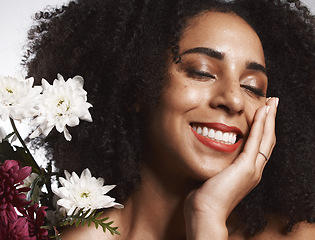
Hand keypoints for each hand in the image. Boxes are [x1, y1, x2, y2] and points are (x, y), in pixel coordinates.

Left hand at [184, 97, 277, 239]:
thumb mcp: (212, 176)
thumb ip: (215, 165)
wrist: (205, 213)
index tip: (262, 114)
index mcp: (246, 172)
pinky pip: (256, 141)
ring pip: (266, 138)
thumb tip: (206, 156)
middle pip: (267, 140)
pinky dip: (261, 125)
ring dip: (269, 119)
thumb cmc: (204, 198)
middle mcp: (254, 170)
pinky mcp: (247, 168)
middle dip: (270, 120)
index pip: (259, 146)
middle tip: (272, 103)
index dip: (262, 130)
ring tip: (271, 103)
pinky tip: (262, 112)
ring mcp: (253, 169)